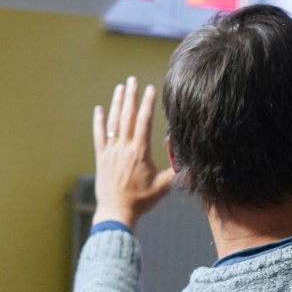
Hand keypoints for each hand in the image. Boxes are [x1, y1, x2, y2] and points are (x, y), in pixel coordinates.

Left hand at [91, 75, 173, 227]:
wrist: (117, 212)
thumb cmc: (141, 200)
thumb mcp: (163, 186)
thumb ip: (177, 172)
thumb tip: (192, 161)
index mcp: (140, 152)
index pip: (144, 121)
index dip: (147, 103)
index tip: (150, 89)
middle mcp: (124, 148)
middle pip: (127, 116)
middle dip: (131, 96)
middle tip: (133, 79)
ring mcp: (110, 151)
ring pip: (113, 122)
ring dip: (117, 103)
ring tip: (120, 88)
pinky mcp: (101, 157)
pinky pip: (99, 135)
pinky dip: (99, 121)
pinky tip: (99, 109)